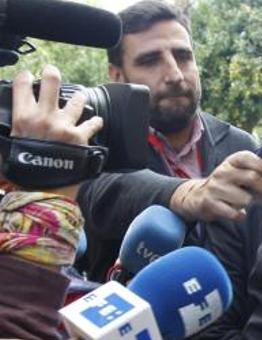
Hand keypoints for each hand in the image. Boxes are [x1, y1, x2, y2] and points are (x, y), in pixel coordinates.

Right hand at [7, 65, 103, 198]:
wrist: (44, 189)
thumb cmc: (23, 170)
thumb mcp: (5, 149)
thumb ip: (2, 136)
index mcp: (23, 117)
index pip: (21, 86)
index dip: (24, 77)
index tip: (27, 76)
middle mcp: (44, 116)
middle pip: (51, 82)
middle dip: (52, 73)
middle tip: (52, 71)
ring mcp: (64, 125)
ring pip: (76, 100)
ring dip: (78, 97)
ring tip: (79, 97)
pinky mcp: (80, 137)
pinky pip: (92, 123)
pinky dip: (95, 121)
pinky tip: (96, 120)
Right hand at [169, 150, 261, 221]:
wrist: (197, 197)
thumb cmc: (225, 185)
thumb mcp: (235, 173)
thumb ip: (252, 172)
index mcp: (231, 162)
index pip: (247, 157)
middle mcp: (222, 172)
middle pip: (251, 178)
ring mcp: (216, 188)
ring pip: (245, 199)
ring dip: (250, 204)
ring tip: (245, 203)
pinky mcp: (210, 203)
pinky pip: (234, 213)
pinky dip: (240, 216)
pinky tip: (239, 214)